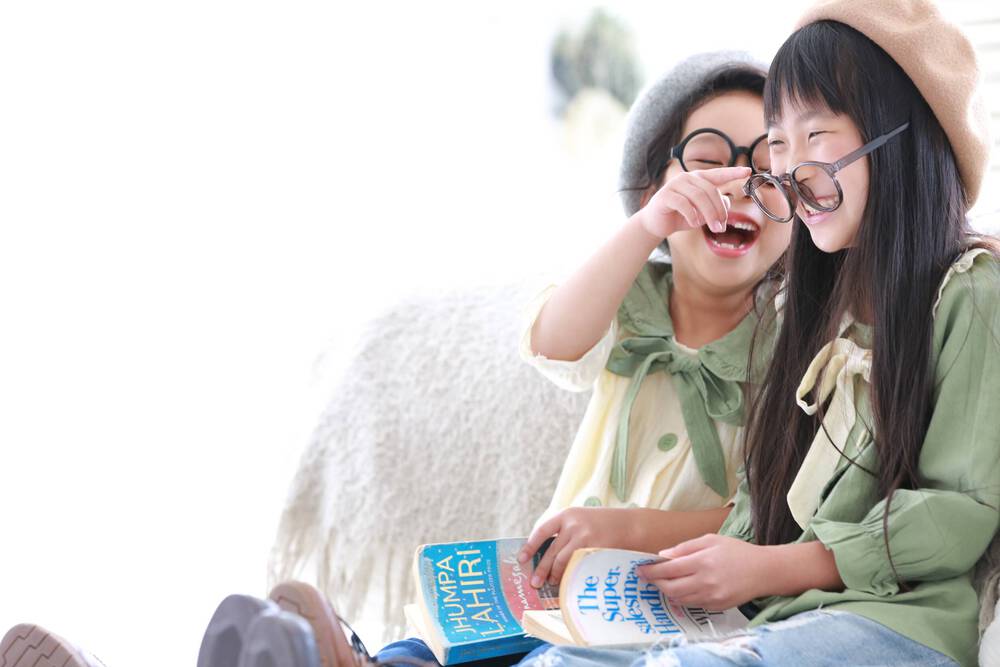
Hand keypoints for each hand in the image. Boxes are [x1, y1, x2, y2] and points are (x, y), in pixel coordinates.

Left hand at [516, 508, 637, 587]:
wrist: (631, 525)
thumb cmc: (603, 524)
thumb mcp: (582, 519)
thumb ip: (565, 531)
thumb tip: (544, 554)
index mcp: (567, 515)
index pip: (542, 531)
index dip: (530, 546)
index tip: (521, 559)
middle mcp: (574, 525)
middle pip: (551, 551)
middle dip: (541, 569)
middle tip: (535, 583)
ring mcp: (585, 538)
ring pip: (562, 562)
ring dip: (555, 575)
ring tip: (552, 583)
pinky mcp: (595, 551)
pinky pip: (576, 568)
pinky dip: (570, 576)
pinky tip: (568, 582)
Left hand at [636, 534, 770, 610]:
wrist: (763, 571)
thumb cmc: (736, 551)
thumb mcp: (710, 540)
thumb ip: (685, 548)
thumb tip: (662, 555)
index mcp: (703, 562)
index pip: (669, 570)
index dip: (651, 571)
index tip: (640, 570)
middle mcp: (706, 582)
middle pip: (671, 588)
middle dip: (656, 583)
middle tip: (648, 577)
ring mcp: (712, 597)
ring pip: (680, 599)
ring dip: (667, 591)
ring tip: (662, 582)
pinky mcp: (717, 607)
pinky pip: (692, 604)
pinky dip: (682, 597)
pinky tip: (680, 589)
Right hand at [637, 166, 749, 238]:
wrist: (656, 224)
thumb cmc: (681, 216)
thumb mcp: (702, 213)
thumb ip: (716, 206)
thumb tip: (729, 202)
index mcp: (698, 179)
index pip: (718, 174)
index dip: (733, 173)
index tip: (747, 171)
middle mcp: (687, 178)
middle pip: (710, 190)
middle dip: (719, 210)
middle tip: (722, 226)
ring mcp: (675, 185)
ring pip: (699, 197)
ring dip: (709, 214)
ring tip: (713, 228)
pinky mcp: (665, 195)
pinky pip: (684, 204)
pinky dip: (692, 215)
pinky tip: (693, 222)